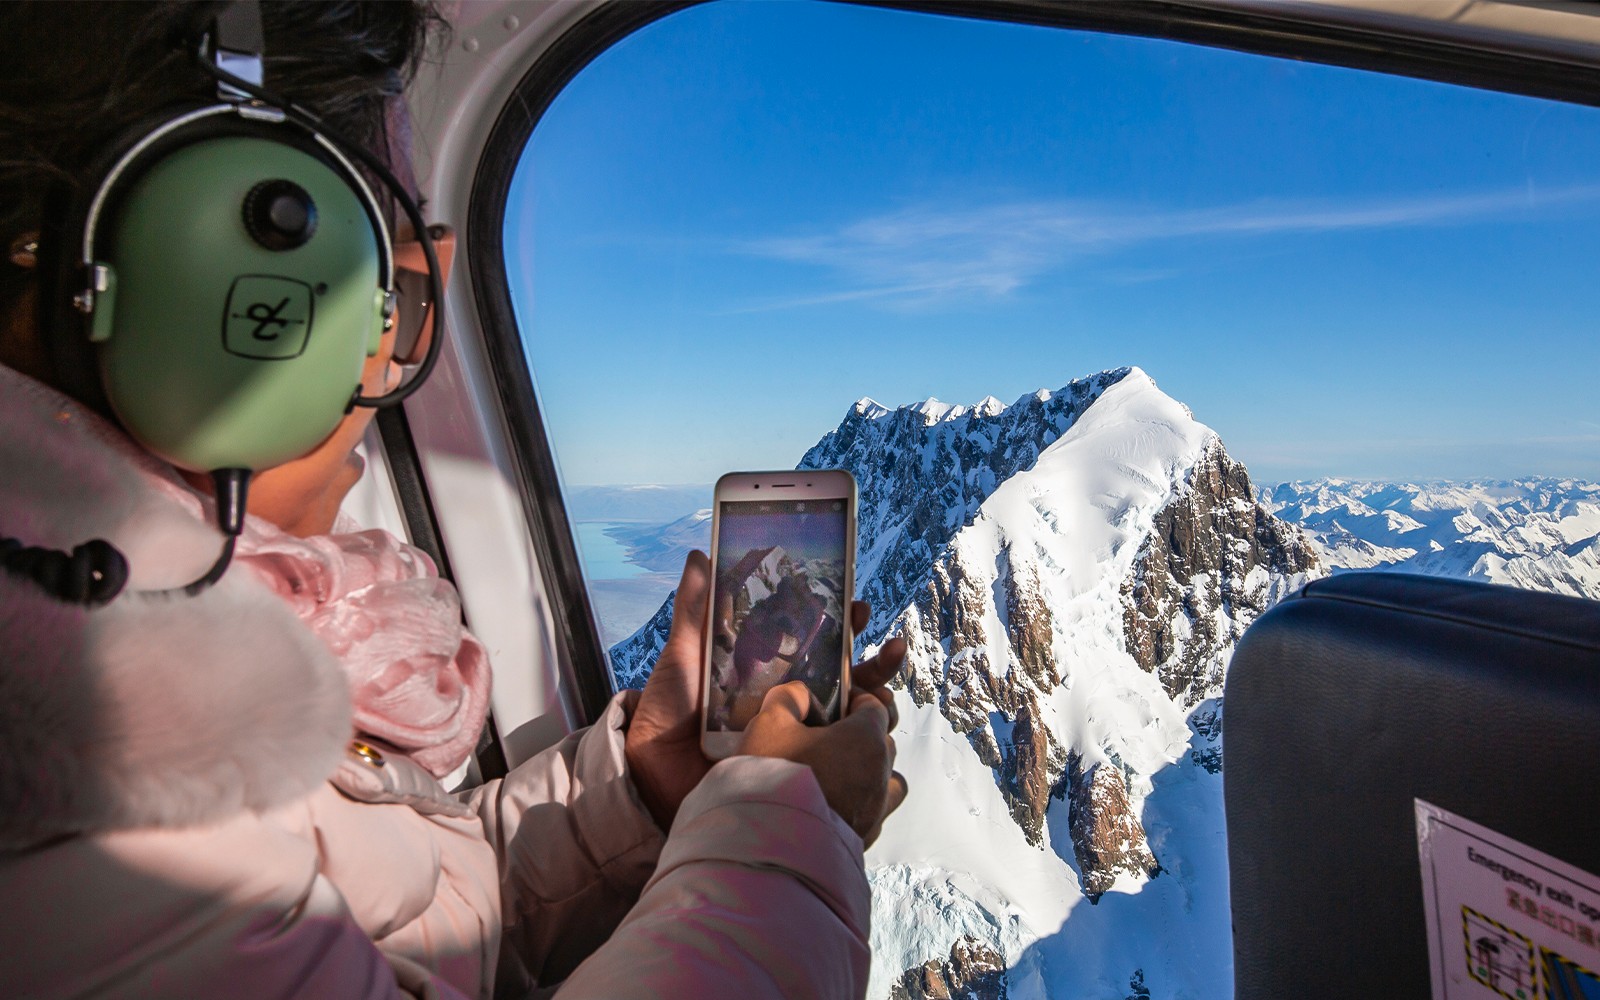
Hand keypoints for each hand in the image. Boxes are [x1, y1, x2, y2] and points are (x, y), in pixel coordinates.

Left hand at [625, 551, 909, 837]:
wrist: (650, 775)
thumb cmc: (666, 713)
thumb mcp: (682, 655)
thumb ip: (695, 608)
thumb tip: (701, 553)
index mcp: (769, 669)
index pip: (820, 642)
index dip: (844, 622)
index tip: (858, 605)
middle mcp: (790, 702)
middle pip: (850, 679)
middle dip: (879, 663)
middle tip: (893, 649)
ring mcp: (796, 738)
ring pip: (855, 720)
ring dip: (879, 704)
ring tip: (881, 697)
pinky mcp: (795, 771)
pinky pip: (841, 762)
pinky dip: (864, 752)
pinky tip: (874, 744)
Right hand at [739, 634, 908, 847]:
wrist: (770, 848)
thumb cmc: (772, 777)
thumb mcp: (769, 725)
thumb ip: (788, 699)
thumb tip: (800, 694)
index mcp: (866, 739)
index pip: (874, 707)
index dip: (854, 700)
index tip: (832, 705)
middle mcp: (881, 774)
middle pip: (883, 742)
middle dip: (862, 734)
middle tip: (826, 737)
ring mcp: (877, 810)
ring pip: (889, 781)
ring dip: (871, 772)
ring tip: (838, 774)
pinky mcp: (866, 840)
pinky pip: (875, 813)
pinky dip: (861, 804)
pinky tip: (832, 806)